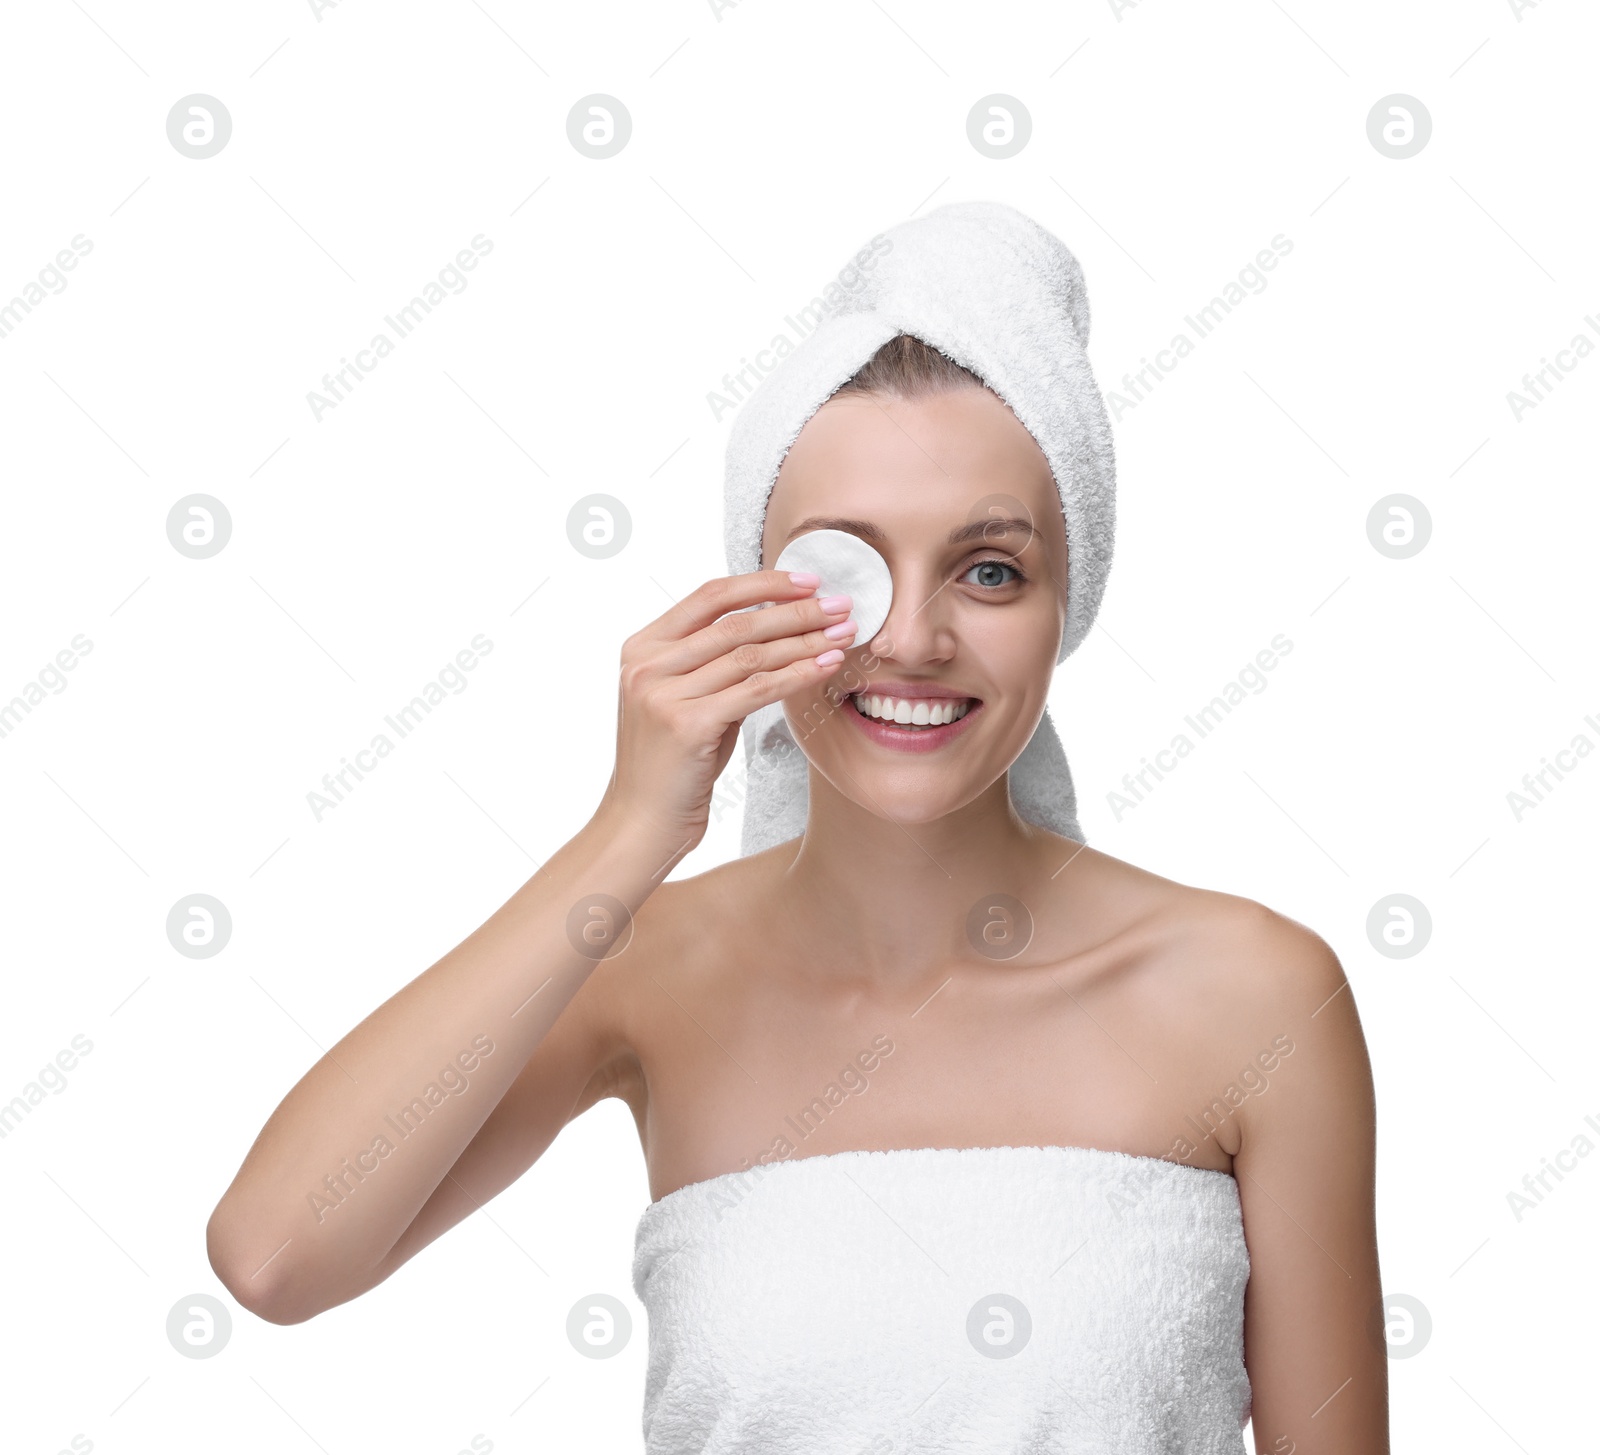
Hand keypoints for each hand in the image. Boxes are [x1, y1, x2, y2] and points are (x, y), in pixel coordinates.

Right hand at [597, 570, 856, 854]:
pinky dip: (796, 675)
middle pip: (737, 623)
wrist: (641, 823)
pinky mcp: (686, 724)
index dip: (763, 584)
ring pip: (750, 654)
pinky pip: (755, 690)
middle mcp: (647, 664)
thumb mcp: (686, 701)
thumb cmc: (672, 765)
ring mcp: (663, 693)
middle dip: (797, 611)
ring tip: (844, 634)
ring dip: (806, 641)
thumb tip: (778, 629)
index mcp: (642, 647)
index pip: (710, 597)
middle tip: (842, 605)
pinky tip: (826, 667)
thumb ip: (715, 665)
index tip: (809, 581)